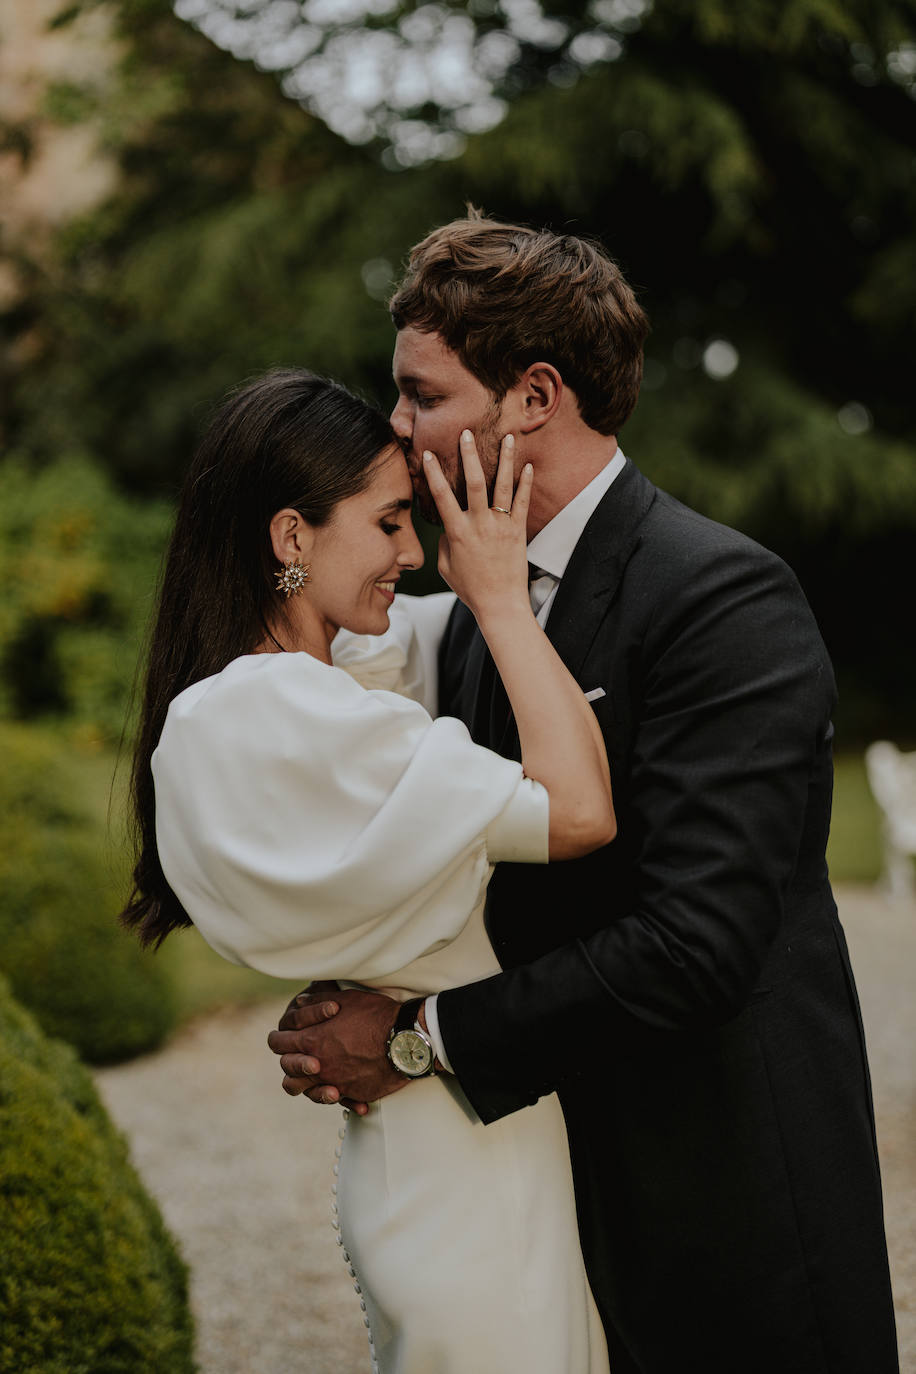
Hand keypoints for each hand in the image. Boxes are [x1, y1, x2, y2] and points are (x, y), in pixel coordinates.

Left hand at [267, 984, 409, 1109]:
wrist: (405, 1039)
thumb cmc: (375, 1014)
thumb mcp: (344, 999)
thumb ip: (316, 1002)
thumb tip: (298, 1002)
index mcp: (311, 1039)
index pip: (277, 1042)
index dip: (280, 1038)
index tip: (287, 1036)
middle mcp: (317, 1065)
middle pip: (286, 1069)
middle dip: (290, 1061)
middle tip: (303, 1054)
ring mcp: (334, 1082)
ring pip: (304, 1090)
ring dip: (307, 1084)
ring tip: (318, 1076)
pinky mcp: (353, 1093)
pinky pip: (339, 1101)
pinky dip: (342, 1098)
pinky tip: (350, 1093)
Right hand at [424, 430, 532, 625]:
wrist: (500, 604)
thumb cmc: (470, 589)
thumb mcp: (446, 568)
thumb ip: (443, 545)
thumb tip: (447, 530)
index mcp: (457, 533)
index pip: (441, 497)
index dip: (433, 474)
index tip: (428, 454)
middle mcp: (479, 524)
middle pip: (472, 482)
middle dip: (468, 455)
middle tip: (466, 432)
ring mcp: (501, 526)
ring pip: (502, 486)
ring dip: (504, 459)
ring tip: (507, 437)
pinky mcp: (518, 531)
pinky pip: (522, 502)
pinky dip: (525, 483)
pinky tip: (528, 465)